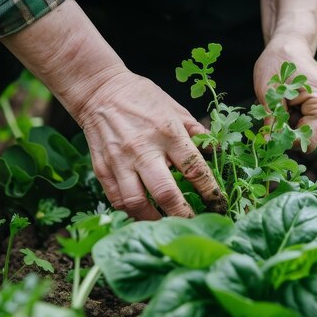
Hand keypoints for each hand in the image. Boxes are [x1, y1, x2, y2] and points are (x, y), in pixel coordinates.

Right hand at [76, 71, 224, 219]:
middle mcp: (143, 150)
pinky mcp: (102, 169)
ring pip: (137, 203)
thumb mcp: (174, 107)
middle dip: (183, 214)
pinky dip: (131, 213)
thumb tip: (214, 151)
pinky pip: (116, 200)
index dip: (210, 190)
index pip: (194, 169)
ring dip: (154, 220)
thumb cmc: (141, 97)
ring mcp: (120, 161)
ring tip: (166, 225)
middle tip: (194, 223)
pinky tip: (143, 215)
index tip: (218, 202)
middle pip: (166, 193)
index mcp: (167, 132)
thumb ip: (195, 131)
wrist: (99, 91)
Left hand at [253, 36, 316, 151]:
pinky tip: (284, 103)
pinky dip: (288, 119)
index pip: (306, 142)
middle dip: (285, 132)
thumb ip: (272, 118)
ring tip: (278, 103)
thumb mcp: (269, 91)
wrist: (289, 44)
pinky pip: (301, 125)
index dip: (286, 141)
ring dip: (285, 125)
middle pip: (304, 139)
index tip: (269, 129)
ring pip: (301, 133)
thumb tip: (268, 142)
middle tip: (271, 112)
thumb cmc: (279, 62)